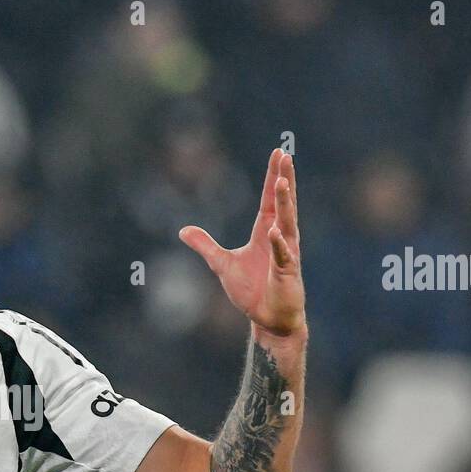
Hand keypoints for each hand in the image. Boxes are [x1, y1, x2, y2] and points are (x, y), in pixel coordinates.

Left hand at [179, 148, 305, 336]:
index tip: (279, 153)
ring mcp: (286, 254)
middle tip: (286, 156)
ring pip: (287, 224)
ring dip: (285, 204)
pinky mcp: (287, 273)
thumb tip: (183, 230)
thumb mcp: (222, 264)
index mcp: (266, 232)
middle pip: (283, 204)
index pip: (270, 200)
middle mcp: (280, 239)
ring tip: (282, 183)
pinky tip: (275, 231)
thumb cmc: (252, 291)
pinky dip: (279, 244)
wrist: (268, 319)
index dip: (273, 177)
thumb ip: (205, 245)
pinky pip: (283, 256)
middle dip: (284, 180)